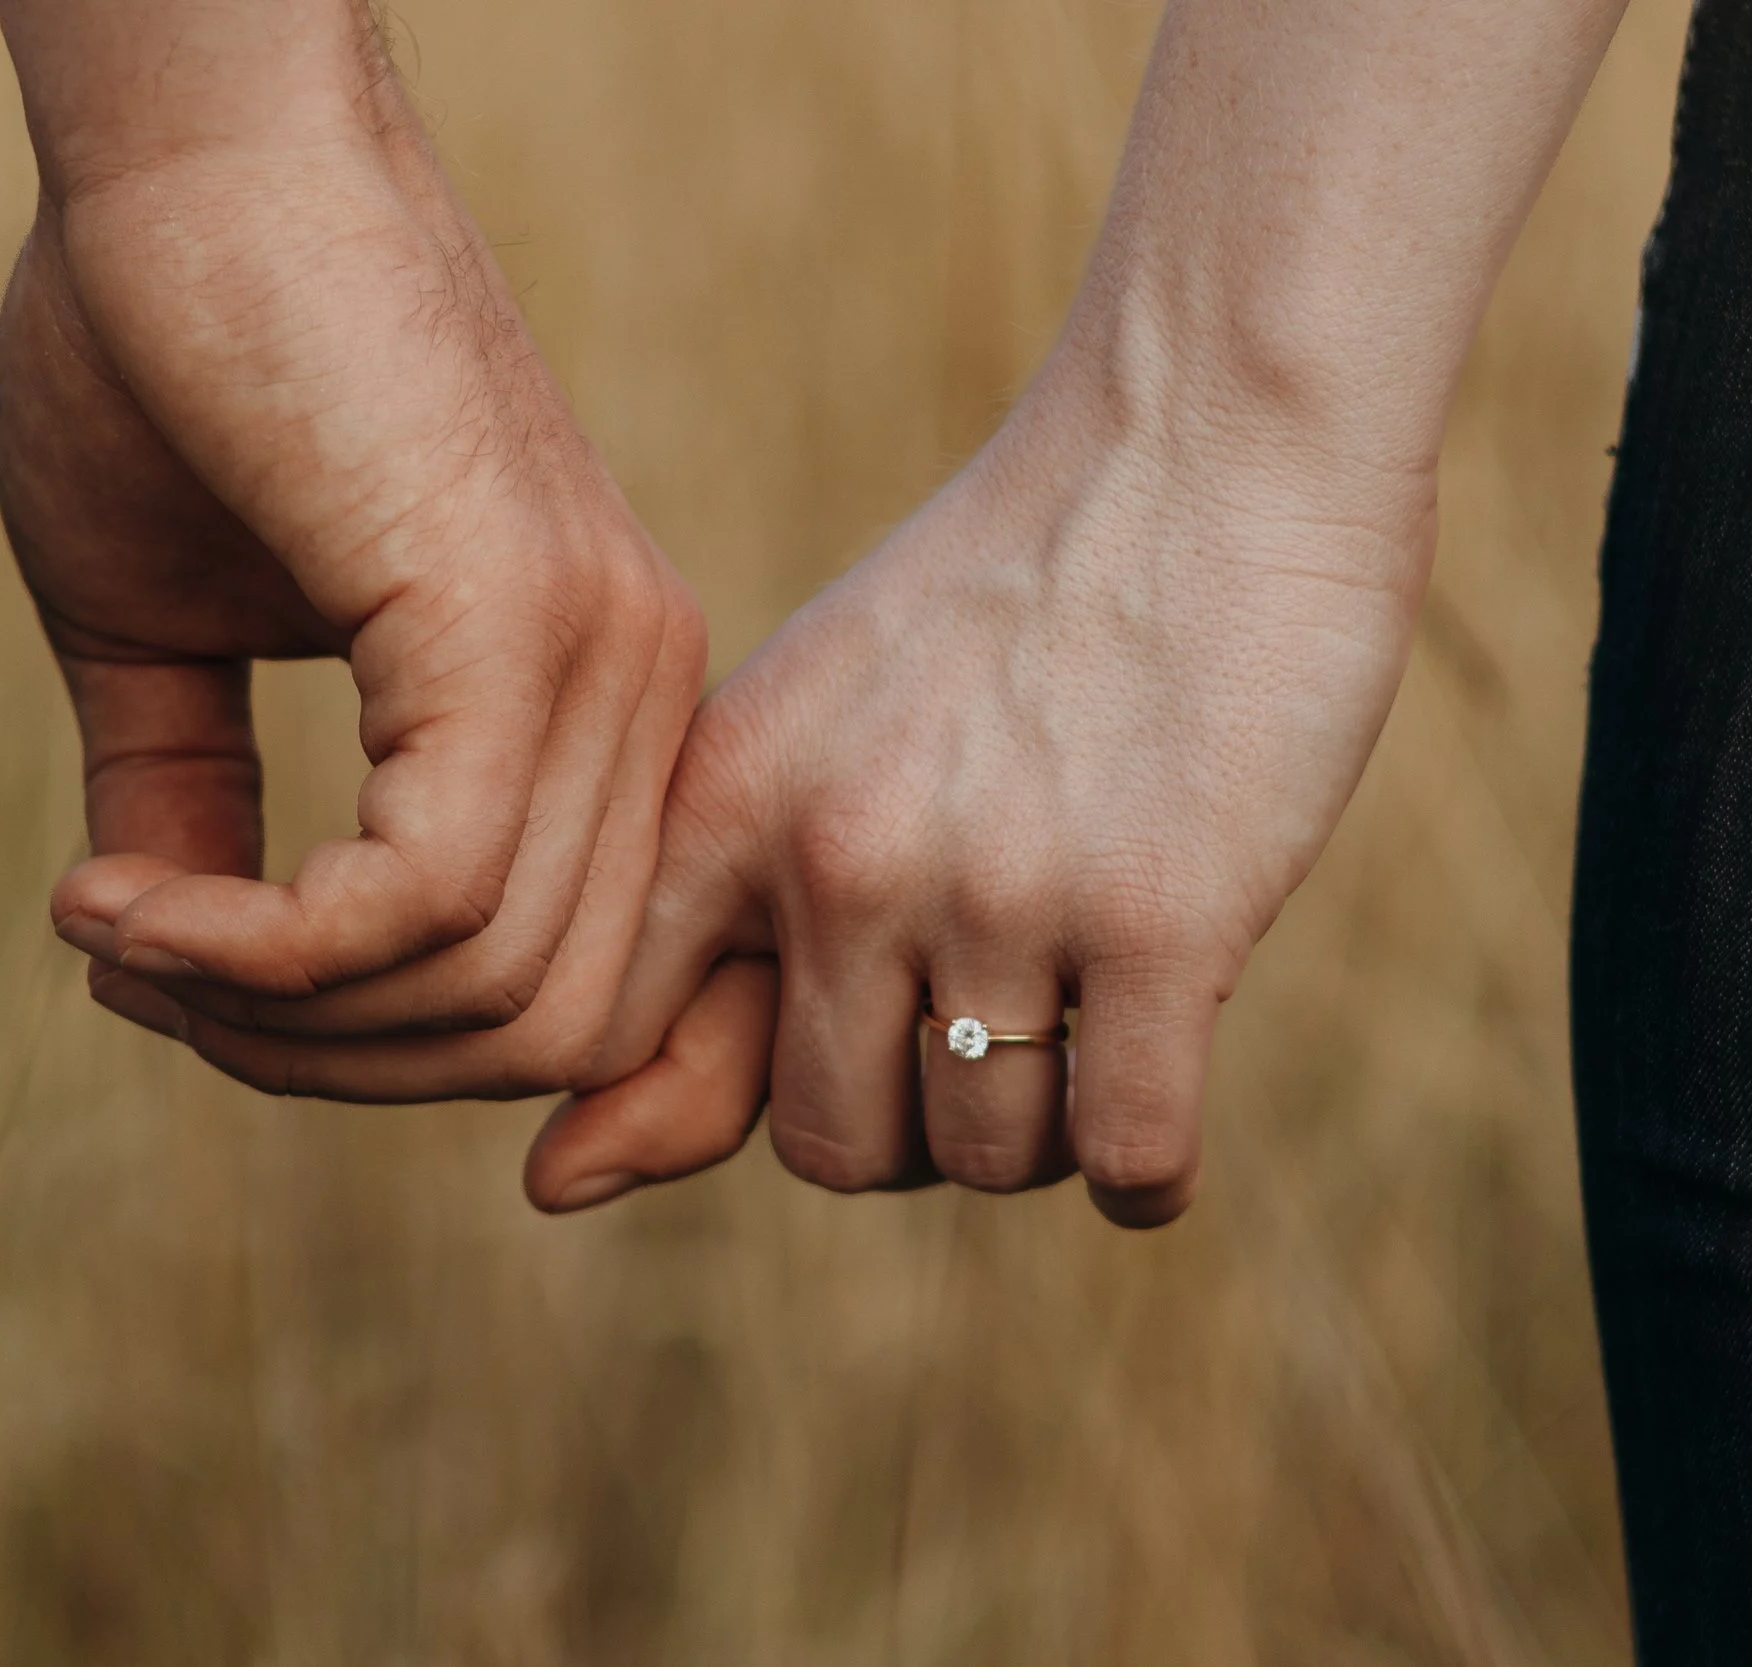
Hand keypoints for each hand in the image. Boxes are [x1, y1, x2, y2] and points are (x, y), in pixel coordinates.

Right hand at [0, 2, 704, 1047]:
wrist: (177, 152)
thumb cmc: (167, 354)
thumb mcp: (166, 634)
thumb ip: (204, 811)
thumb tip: (178, 969)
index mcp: (586, 699)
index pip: (562, 987)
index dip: (374, 1051)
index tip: (181, 985)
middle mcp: (632, 692)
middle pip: (549, 1032)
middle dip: (331, 1065)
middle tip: (148, 985)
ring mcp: (595, 660)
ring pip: (495, 995)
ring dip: (274, 1017)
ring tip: (119, 930)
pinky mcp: (514, 626)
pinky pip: (424, 903)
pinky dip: (262, 952)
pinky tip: (130, 905)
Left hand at [520, 387, 1433, 1223]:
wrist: (1208, 436)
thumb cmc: (1013, 605)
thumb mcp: (814, 727)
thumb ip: (704, 938)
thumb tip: (544, 1190)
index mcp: (731, 803)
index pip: (641, 1060)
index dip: (717, 1095)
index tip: (827, 1031)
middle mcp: (839, 857)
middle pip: (834, 1148)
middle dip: (910, 1125)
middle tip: (989, 1026)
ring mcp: (995, 892)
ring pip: (984, 1163)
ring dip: (1043, 1132)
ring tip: (1087, 1012)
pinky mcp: (1159, 919)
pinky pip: (1126, 1156)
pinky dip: (1146, 1168)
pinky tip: (1157, 1074)